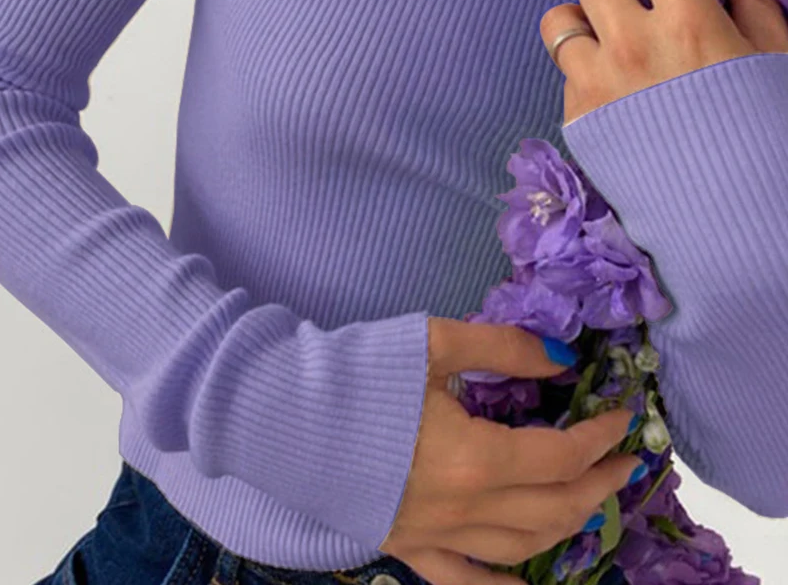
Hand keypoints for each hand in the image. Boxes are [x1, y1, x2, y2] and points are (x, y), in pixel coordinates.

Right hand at [379, 317, 644, 584]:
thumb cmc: (358, 373)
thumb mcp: (434, 344)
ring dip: (569, 524)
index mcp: (475, 458)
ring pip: (523, 548)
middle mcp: (465, 510)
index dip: (601, 436)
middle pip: (554, 507)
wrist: (279, 413)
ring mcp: (436, 538)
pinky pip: (467, 582)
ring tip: (590, 499)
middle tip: (626, 459)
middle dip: (599, 483)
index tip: (623, 414)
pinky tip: (529, 581)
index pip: (561, 455)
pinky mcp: (406, 549)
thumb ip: (503, 349)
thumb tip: (562, 358)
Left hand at [539, 0, 787, 127]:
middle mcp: (631, 44)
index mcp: (688, 22)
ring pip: (558, 21)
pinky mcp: (577, 116)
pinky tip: (615, 89)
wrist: (731, 219)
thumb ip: (755, 7)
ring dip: (584, 20)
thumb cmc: (767, 136)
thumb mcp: (776, 63)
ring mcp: (596, 82)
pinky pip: (565, 73)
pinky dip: (585, 70)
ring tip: (610, 38)